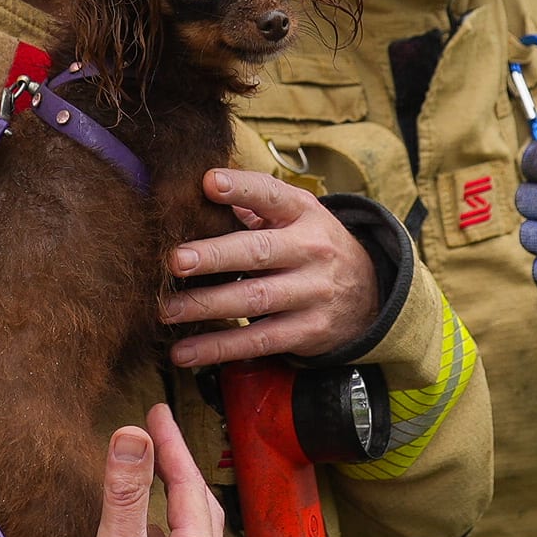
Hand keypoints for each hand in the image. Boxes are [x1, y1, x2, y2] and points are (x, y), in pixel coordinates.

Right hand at [87, 404, 222, 536]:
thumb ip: (124, 493)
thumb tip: (132, 434)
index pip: (188, 484)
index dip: (171, 444)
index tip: (156, 410)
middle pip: (200, 507)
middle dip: (181, 468)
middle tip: (160, 435)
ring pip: (195, 535)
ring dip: (178, 502)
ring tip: (158, 478)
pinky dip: (170, 534)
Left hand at [161, 171, 379, 364]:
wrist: (369, 293)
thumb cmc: (312, 246)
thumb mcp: (296, 216)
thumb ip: (252, 203)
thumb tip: (197, 186)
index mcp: (303, 213)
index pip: (272, 195)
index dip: (241, 188)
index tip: (208, 183)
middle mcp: (311, 250)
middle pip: (260, 252)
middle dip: (215, 256)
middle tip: (175, 260)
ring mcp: (312, 293)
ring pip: (255, 300)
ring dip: (207, 306)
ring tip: (166, 311)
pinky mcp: (307, 331)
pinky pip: (258, 341)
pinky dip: (219, 348)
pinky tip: (184, 352)